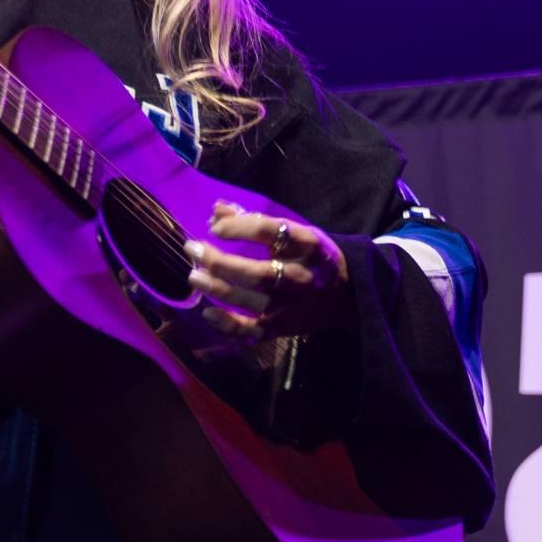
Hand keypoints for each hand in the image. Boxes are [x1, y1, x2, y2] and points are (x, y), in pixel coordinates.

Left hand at [187, 204, 348, 345]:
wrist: (349, 294)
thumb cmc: (313, 257)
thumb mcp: (296, 233)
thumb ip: (254, 221)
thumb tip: (216, 210)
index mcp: (308, 246)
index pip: (271, 233)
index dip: (239, 228)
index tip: (215, 227)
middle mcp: (300, 277)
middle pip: (256, 272)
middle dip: (219, 261)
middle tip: (192, 249)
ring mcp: (292, 306)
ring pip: (251, 299)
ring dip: (218, 288)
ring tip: (193, 276)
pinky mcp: (284, 328)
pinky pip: (253, 331)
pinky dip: (229, 325)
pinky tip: (208, 314)